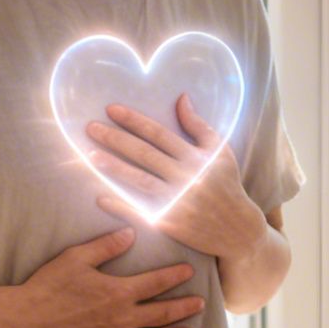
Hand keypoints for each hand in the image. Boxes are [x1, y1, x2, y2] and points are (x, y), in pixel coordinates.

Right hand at [8, 227, 202, 327]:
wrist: (25, 321)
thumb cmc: (49, 286)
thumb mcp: (76, 258)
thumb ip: (106, 246)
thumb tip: (130, 233)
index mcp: (118, 292)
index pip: (156, 283)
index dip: (175, 276)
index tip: (189, 272)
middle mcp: (122, 319)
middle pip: (162, 313)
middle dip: (184, 307)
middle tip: (201, 304)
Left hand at [86, 94, 266, 260]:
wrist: (237, 229)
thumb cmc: (227, 184)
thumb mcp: (220, 152)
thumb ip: (199, 125)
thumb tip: (181, 98)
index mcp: (196, 157)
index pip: (159, 134)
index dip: (134, 120)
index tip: (111, 109)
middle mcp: (186, 177)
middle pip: (144, 154)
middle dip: (116, 139)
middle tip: (91, 128)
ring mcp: (176, 201)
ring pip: (139, 181)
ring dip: (114, 168)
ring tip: (90, 156)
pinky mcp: (170, 223)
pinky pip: (140, 211)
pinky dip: (120, 205)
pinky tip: (101, 196)